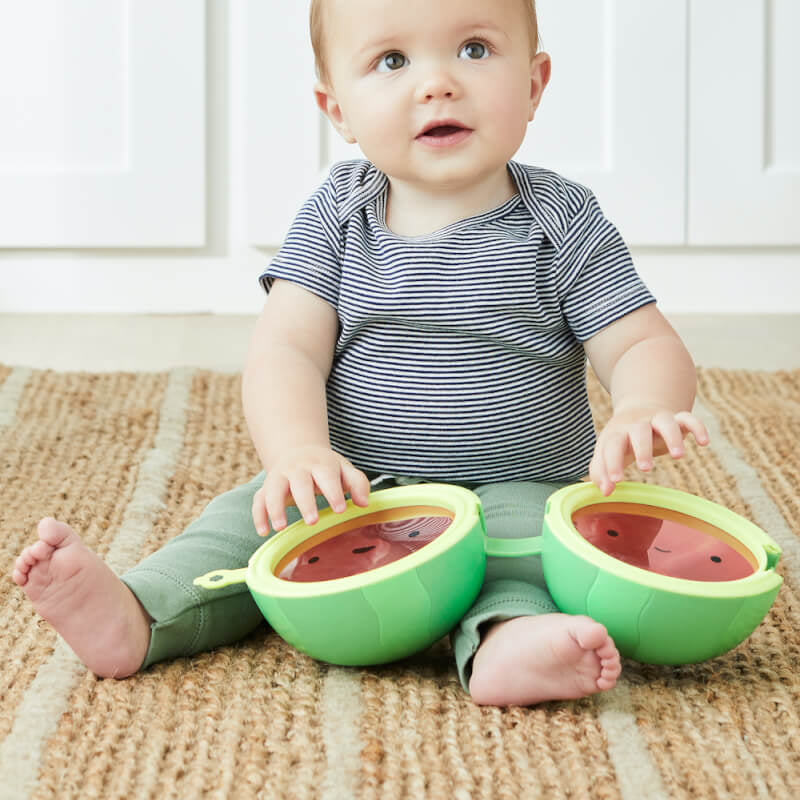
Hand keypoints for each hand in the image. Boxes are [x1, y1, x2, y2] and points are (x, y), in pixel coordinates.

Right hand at [252, 445, 369, 533]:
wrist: (299, 452)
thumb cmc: (326, 468)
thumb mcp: (344, 469)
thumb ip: (358, 483)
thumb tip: (363, 503)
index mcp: (320, 463)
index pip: (327, 475)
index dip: (333, 492)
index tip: (340, 510)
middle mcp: (298, 468)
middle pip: (299, 482)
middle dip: (305, 502)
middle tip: (313, 522)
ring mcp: (280, 476)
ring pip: (273, 489)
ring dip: (275, 507)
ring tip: (281, 527)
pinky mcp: (266, 487)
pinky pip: (258, 500)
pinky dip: (258, 515)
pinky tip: (263, 532)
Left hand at [590, 408, 708, 495]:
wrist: (638, 411)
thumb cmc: (620, 440)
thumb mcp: (606, 453)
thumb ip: (600, 472)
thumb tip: (605, 491)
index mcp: (618, 433)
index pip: (612, 445)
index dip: (612, 463)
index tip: (616, 482)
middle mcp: (638, 424)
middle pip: (639, 431)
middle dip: (642, 448)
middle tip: (645, 469)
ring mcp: (658, 420)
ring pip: (666, 422)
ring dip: (672, 437)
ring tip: (678, 457)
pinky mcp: (677, 419)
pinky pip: (689, 418)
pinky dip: (697, 426)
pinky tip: (704, 442)